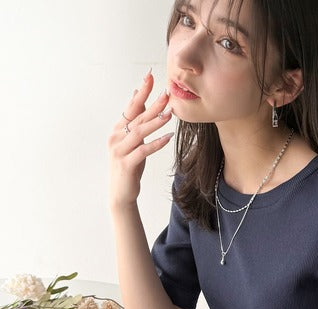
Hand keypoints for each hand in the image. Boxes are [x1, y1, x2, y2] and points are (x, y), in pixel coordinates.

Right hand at [108, 70, 173, 207]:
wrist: (120, 192)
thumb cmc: (129, 165)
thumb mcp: (132, 142)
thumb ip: (135, 121)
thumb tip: (137, 97)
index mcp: (118, 130)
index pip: (131, 107)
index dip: (141, 92)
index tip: (150, 75)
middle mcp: (116, 137)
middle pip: (137, 117)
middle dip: (153, 104)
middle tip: (167, 94)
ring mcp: (119, 150)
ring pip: (139, 132)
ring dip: (155, 122)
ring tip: (170, 113)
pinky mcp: (126, 164)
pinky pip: (143, 151)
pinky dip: (156, 143)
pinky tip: (168, 137)